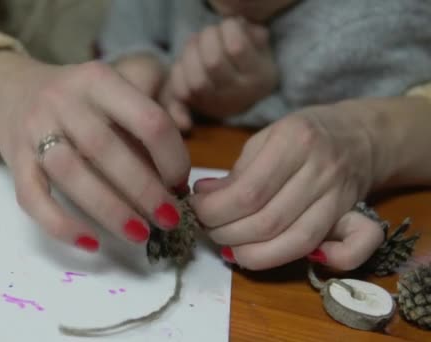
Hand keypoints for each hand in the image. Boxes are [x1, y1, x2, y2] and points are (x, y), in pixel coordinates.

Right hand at [0, 51, 190, 251]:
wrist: (9, 92)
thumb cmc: (78, 99)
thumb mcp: (114, 91)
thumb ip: (145, 125)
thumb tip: (176, 183)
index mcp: (99, 80)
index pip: (147, 120)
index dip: (172, 157)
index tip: (180, 184)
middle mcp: (62, 100)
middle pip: (106, 149)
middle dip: (144, 190)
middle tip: (168, 220)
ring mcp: (33, 130)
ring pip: (71, 174)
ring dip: (110, 210)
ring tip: (139, 235)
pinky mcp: (14, 161)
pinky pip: (33, 198)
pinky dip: (61, 224)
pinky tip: (91, 243)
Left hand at [160, 17, 276, 129]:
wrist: (241, 99)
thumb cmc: (249, 64)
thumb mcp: (260, 48)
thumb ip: (253, 34)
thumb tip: (239, 24)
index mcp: (257, 76)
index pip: (236, 48)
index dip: (228, 29)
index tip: (229, 24)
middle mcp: (236, 93)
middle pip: (213, 62)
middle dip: (207, 38)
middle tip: (209, 32)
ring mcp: (214, 102)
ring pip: (195, 79)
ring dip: (191, 53)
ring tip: (196, 43)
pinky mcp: (195, 105)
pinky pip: (180, 88)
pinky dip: (180, 69)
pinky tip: (189, 60)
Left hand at [190, 102, 387, 269]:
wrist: (361, 134)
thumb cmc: (302, 135)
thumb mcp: (264, 138)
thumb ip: (236, 171)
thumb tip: (203, 197)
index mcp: (294, 141)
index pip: (249, 192)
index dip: (215, 210)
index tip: (196, 210)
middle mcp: (321, 169)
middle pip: (268, 221)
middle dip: (227, 234)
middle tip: (208, 229)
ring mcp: (341, 196)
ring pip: (297, 241)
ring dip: (254, 255)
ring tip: (229, 248)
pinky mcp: (356, 217)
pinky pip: (350, 250)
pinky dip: (321, 262)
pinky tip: (289, 255)